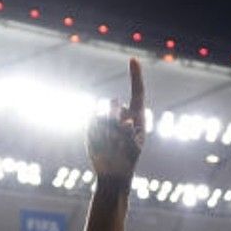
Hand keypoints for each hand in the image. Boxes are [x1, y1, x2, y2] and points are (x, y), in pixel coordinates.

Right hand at [88, 59, 145, 178]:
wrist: (113, 171)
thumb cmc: (128, 159)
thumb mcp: (134, 148)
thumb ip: (131, 133)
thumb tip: (126, 120)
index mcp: (137, 116)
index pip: (137, 91)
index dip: (135, 75)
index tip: (133, 59)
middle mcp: (122, 113)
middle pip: (115, 106)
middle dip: (114, 120)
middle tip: (116, 138)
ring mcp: (108, 117)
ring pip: (103, 116)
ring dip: (106, 133)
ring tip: (111, 146)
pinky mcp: (94, 124)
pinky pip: (92, 122)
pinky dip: (96, 134)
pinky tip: (101, 144)